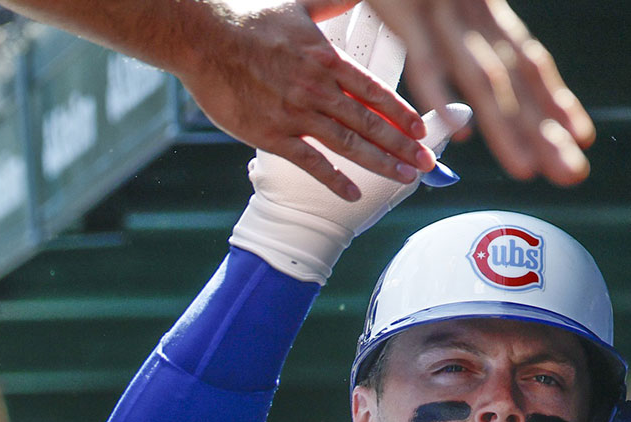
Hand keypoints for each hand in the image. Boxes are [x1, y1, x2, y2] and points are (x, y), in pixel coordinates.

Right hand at [176, 0, 433, 200]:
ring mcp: (296, 115)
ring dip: (381, 163)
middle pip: (370, 123)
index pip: (375, 92)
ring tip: (407, 177)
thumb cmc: (248, 20)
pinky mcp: (272, 135)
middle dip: (403, 145)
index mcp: (327, 60)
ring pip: (349, 145)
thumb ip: (334, 2)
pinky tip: (353, 194)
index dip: (401, 113)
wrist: (203, 40)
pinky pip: (311, 163)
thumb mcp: (300, 4)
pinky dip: (334, 180)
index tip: (422, 130)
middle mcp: (318, 90)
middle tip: (428, 163)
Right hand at [309, 0, 593, 184]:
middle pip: (515, 79)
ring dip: (505, 127)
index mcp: (485, 9)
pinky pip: (424, 60)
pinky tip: (460, 134)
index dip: (555, 99)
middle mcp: (473, 12)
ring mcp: (442, 11)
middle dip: (545, 130)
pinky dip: (441, 96)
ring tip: (526, 170)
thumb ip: (468, 27)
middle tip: (573, 174)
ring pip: (482, 78)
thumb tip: (487, 70)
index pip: (530, 60)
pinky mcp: (405, 9)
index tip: (581, 136)